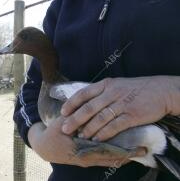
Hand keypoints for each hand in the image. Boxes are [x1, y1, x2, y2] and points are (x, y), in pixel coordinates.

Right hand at [28, 118, 144, 166]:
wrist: (44, 147)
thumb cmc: (53, 133)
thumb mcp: (63, 123)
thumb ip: (77, 117)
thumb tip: (91, 108)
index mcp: (81, 149)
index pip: (107, 150)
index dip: (122, 148)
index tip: (137, 145)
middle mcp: (87, 158)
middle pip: (111, 158)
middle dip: (127, 154)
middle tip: (143, 150)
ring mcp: (87, 161)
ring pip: (109, 161)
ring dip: (123, 157)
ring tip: (137, 152)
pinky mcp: (86, 161)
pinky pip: (104, 161)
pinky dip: (114, 157)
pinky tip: (123, 153)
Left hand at [61, 76, 179, 141]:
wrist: (160, 91)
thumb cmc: (135, 89)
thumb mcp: (116, 85)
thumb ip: (101, 92)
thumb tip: (84, 103)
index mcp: (106, 85)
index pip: (83, 93)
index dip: (71, 103)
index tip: (62, 112)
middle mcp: (111, 93)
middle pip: (88, 107)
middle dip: (75, 119)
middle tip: (65, 129)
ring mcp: (122, 104)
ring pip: (100, 118)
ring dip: (88, 129)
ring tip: (80, 136)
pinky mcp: (132, 115)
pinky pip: (114, 126)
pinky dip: (104, 133)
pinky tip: (96, 139)